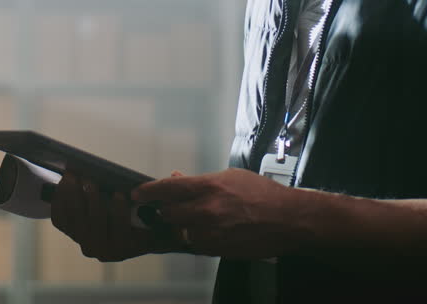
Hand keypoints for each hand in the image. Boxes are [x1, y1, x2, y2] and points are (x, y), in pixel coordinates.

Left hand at [50, 171, 184, 261]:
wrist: (127, 229)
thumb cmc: (145, 216)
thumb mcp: (159, 210)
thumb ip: (166, 197)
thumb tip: (175, 175)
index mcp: (127, 247)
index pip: (120, 233)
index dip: (119, 214)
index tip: (120, 193)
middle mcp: (104, 250)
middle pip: (93, 228)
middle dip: (90, 202)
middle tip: (90, 181)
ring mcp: (86, 243)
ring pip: (74, 223)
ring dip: (72, 198)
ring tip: (74, 177)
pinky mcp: (72, 233)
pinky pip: (62, 219)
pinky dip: (60, 201)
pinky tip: (64, 183)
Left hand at [132, 168, 303, 259]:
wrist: (288, 219)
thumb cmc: (263, 195)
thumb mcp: (231, 177)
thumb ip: (201, 181)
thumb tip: (177, 178)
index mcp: (209, 186)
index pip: (168, 188)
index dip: (148, 191)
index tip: (137, 194)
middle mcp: (207, 210)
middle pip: (169, 213)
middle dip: (167, 211)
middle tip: (170, 208)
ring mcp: (212, 232)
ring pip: (182, 232)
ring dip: (184, 226)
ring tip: (200, 220)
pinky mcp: (218, 249)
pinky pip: (197, 245)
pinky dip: (199, 239)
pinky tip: (213, 231)